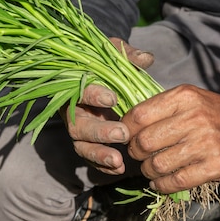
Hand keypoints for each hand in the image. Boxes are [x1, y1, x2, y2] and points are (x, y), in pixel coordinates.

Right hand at [61, 38, 152, 174]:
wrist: (103, 72)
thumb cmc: (107, 60)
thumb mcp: (116, 52)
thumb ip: (129, 54)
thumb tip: (146, 58)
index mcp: (75, 85)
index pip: (78, 91)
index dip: (92, 95)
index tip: (112, 98)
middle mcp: (73, 109)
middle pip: (77, 125)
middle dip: (99, 132)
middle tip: (122, 134)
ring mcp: (79, 127)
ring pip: (81, 145)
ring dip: (99, 155)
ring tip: (118, 161)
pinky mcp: (87, 142)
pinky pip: (91, 157)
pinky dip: (103, 165)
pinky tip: (120, 169)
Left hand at [122, 84, 219, 193]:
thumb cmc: (218, 112)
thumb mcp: (191, 98)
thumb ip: (162, 108)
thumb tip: (126, 125)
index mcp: (184, 97)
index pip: (139, 116)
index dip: (126, 130)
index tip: (126, 136)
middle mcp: (195, 117)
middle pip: (145, 142)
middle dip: (135, 153)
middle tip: (137, 155)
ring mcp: (207, 143)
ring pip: (158, 164)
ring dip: (148, 171)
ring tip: (150, 169)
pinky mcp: (217, 165)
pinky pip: (177, 181)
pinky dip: (162, 185)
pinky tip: (159, 183)